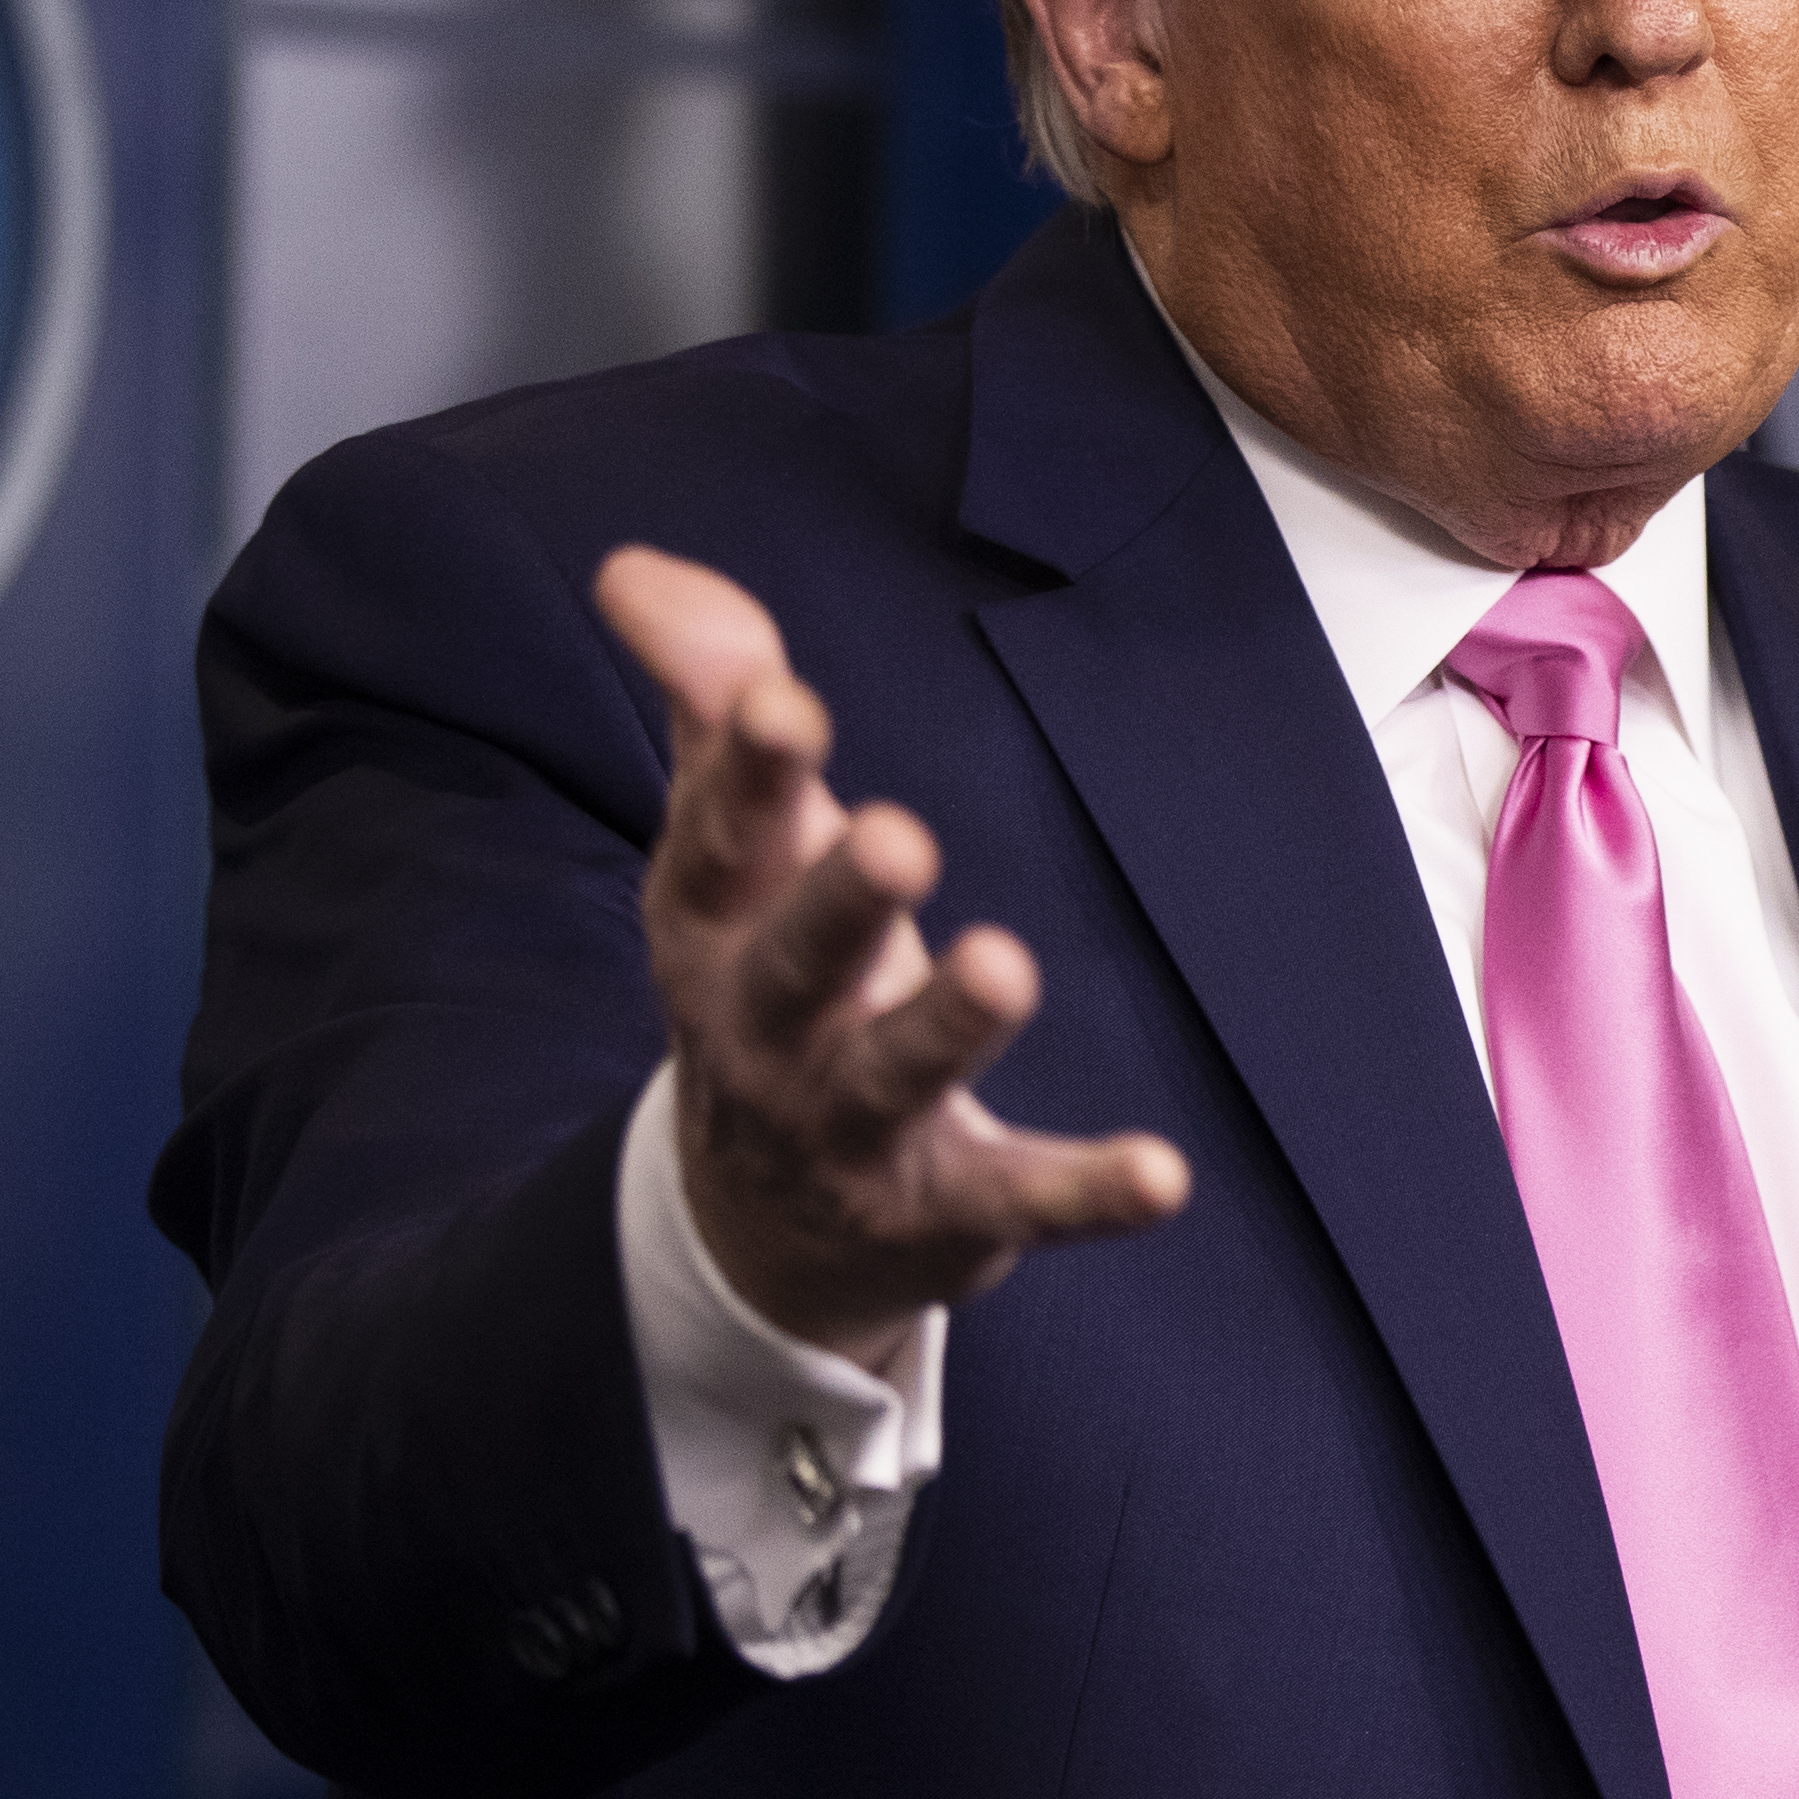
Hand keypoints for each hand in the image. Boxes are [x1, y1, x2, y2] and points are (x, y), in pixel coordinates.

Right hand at [598, 548, 1188, 1352]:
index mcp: (716, 931)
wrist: (758, 1230)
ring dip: (946, 1027)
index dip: (746, 775)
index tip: (782, 700)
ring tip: (1004, 965)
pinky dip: (1085, 1192)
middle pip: (797, 962)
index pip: (721, 845)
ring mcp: (852, 1131)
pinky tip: (1161, 1173)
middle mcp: (768, 1032)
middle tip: (900, 837)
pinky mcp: (946, 1210)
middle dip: (842, 900)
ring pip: (894, 1077)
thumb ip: (710, 702)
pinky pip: (1017, 1198)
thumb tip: (637, 569)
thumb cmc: (766, 978)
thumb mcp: (733, 851)